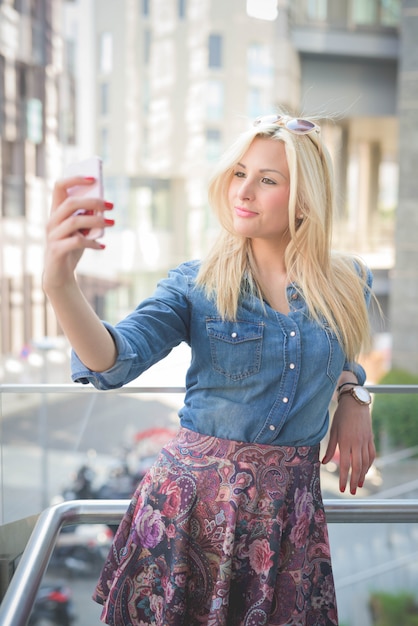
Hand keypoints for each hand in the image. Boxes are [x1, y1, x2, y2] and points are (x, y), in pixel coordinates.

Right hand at [43, 176, 113, 291]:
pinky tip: (102, 247)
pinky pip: (77, 242)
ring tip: (112, 223)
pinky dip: (92, 243)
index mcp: (55, 212)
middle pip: (70, 203)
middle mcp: (51, 221)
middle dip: (92, 201)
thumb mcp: (80, 231)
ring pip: (75, 221)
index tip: (94, 178)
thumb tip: (101, 204)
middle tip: (111, 205)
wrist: (59, 276)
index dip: (75, 179)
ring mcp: (52, 236)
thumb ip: (86, 217)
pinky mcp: (56, 250)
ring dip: (96, 220)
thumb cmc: (71, 249)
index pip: (59, 187)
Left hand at [322, 396, 375, 494]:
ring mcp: (365, 441)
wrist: (355, 403)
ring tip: (358, 484)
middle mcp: (357, 443)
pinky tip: (365, 470)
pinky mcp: (370, 438)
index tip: (342, 488)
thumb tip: (323, 463)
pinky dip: (369, 464)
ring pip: (366, 462)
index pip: (345, 465)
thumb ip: (329, 448)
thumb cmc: (341, 416)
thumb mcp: (333, 431)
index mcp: (345, 442)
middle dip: (354, 481)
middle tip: (351, 491)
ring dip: (363, 475)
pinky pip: (371, 455)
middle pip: (357, 467)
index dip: (343, 478)